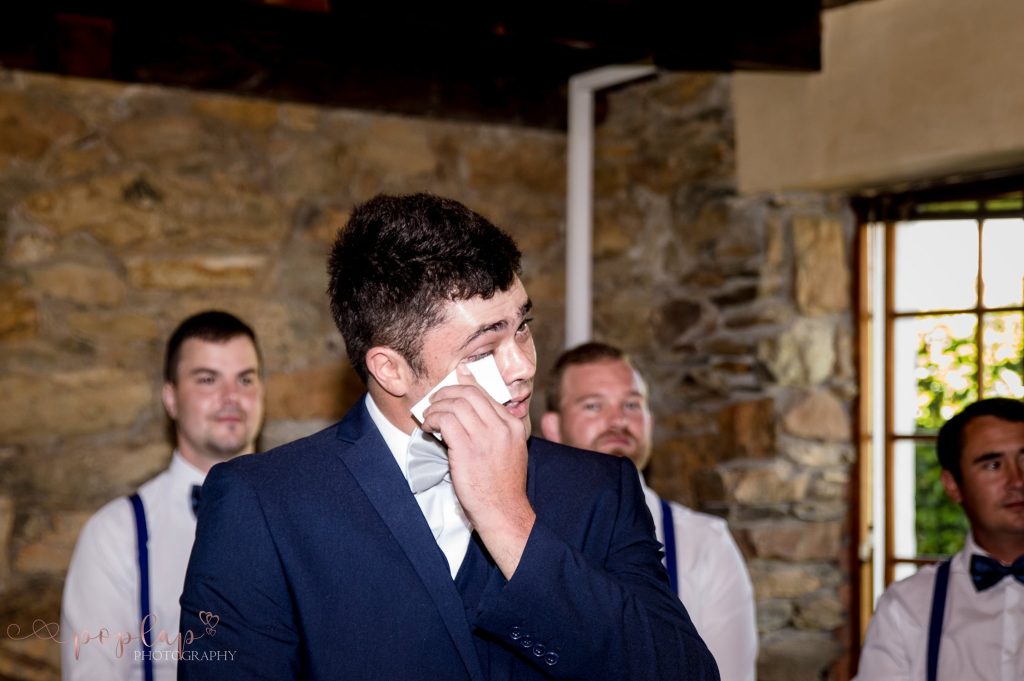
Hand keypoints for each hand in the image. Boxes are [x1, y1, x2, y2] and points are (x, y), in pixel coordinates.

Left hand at [420, 364, 535, 577]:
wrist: (503, 511)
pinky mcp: (467, 448)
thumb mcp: (511, 450)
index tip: (449, 389)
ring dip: (436, 407)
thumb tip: (474, 412)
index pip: (484, 394)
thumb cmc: (502, 486)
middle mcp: (501, 427)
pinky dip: (433, 419)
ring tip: (429, 417)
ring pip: (455, 404)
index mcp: (513, 425)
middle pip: (469, 393)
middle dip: (446, 392)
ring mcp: (485, 437)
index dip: (462, 387)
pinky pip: (445, 420)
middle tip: (434, 400)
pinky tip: (428, 428)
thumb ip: (498, 429)